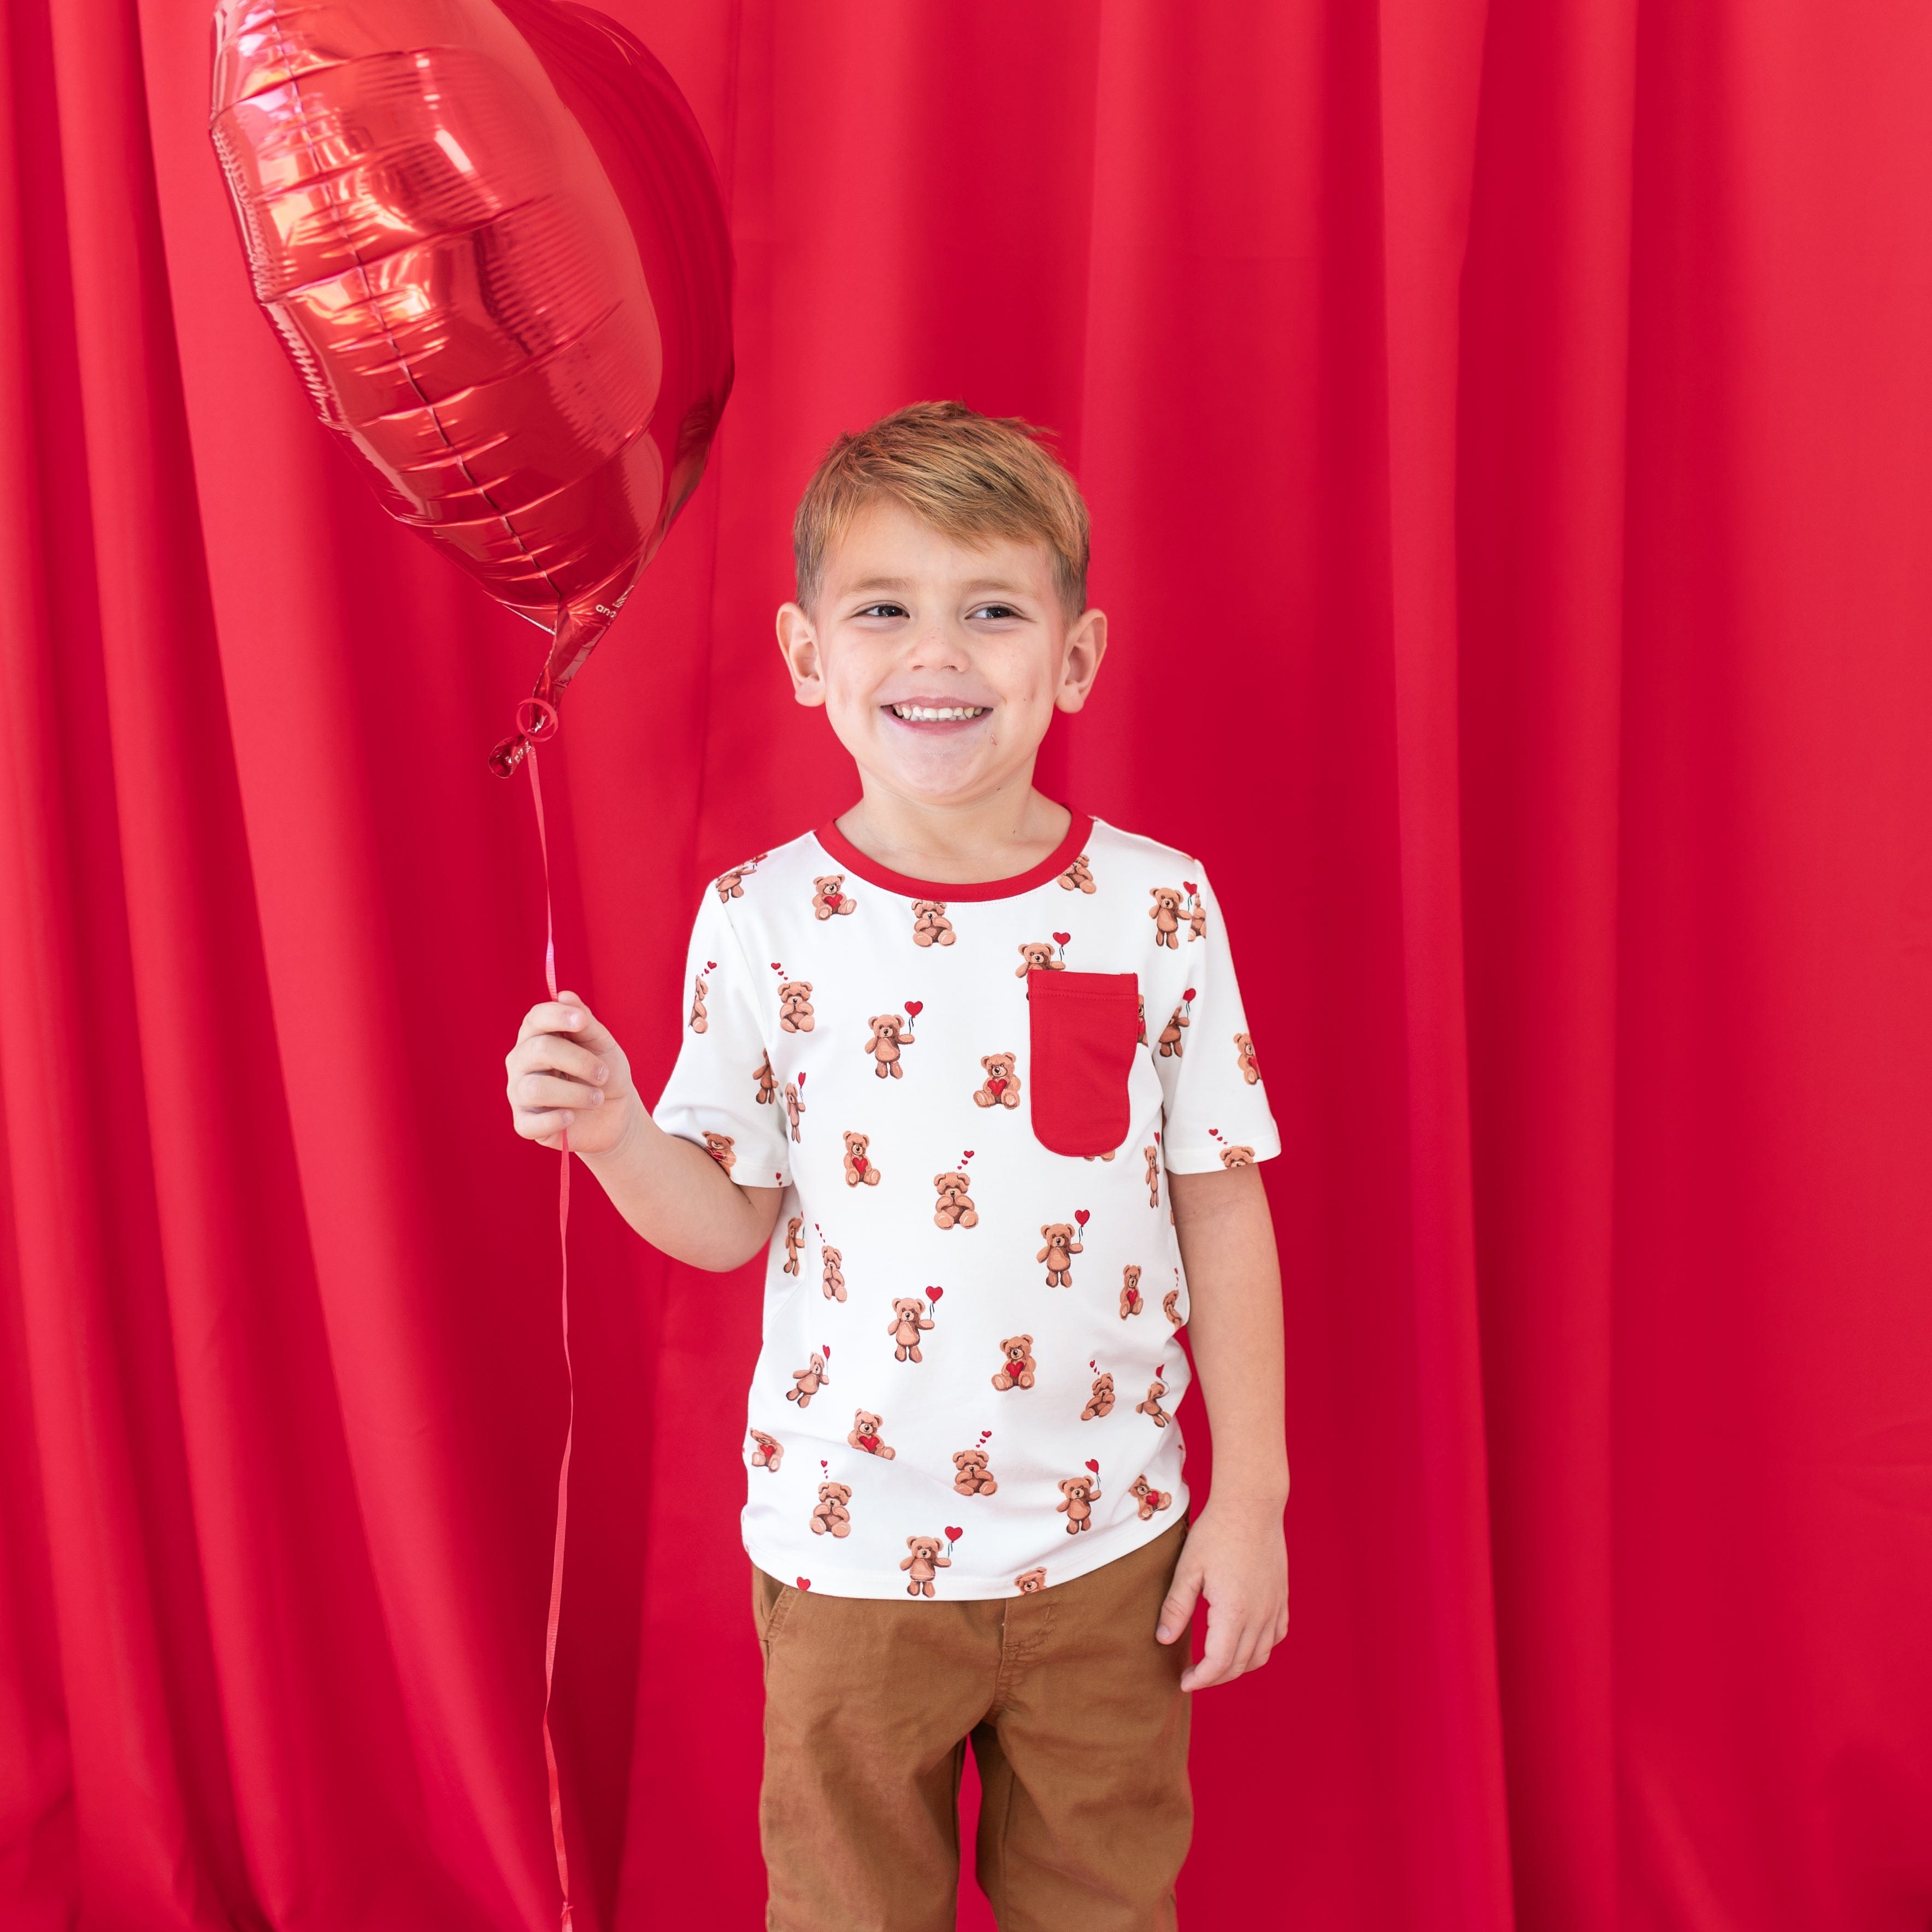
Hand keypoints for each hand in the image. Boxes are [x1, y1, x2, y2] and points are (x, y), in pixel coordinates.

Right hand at [505, 991, 638, 1157]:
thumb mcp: (602, 1045)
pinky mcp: (524, 1123)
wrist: (616, 1114)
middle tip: (603, 1074)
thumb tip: (565, 995)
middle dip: (579, 1061)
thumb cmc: (605, 1074)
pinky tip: (572, 1117)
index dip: (556, 1016)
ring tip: (597, 1098)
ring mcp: (519, 1093)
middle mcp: (521, 1062)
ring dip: (576, 1093)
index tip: (582, 1022)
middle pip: (538, 1050)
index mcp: (538, 1037)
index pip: (535, 1018)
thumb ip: (585, 1023)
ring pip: (536, 1088)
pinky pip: (530, 1123)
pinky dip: (556, 1120)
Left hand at [1154, 1495, 1287, 1689]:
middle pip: (1240, 1665)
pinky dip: (1260, 1648)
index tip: (1183, 1682)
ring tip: (1215, 1664)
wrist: (1251, 1505)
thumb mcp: (1188, 1568)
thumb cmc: (1216, 1532)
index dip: (1201, 1679)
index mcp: (1234, 1611)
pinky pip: (1276, 1635)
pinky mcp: (1281, 1597)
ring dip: (1238, 1667)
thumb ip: (1176, 1607)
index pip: (1219, 1663)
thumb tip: (1164, 1641)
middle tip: (1193, 1675)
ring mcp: (1274, 1607)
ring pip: (1261, 1655)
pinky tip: (1244, 1642)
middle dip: (1215, 1677)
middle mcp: (1260, 1615)